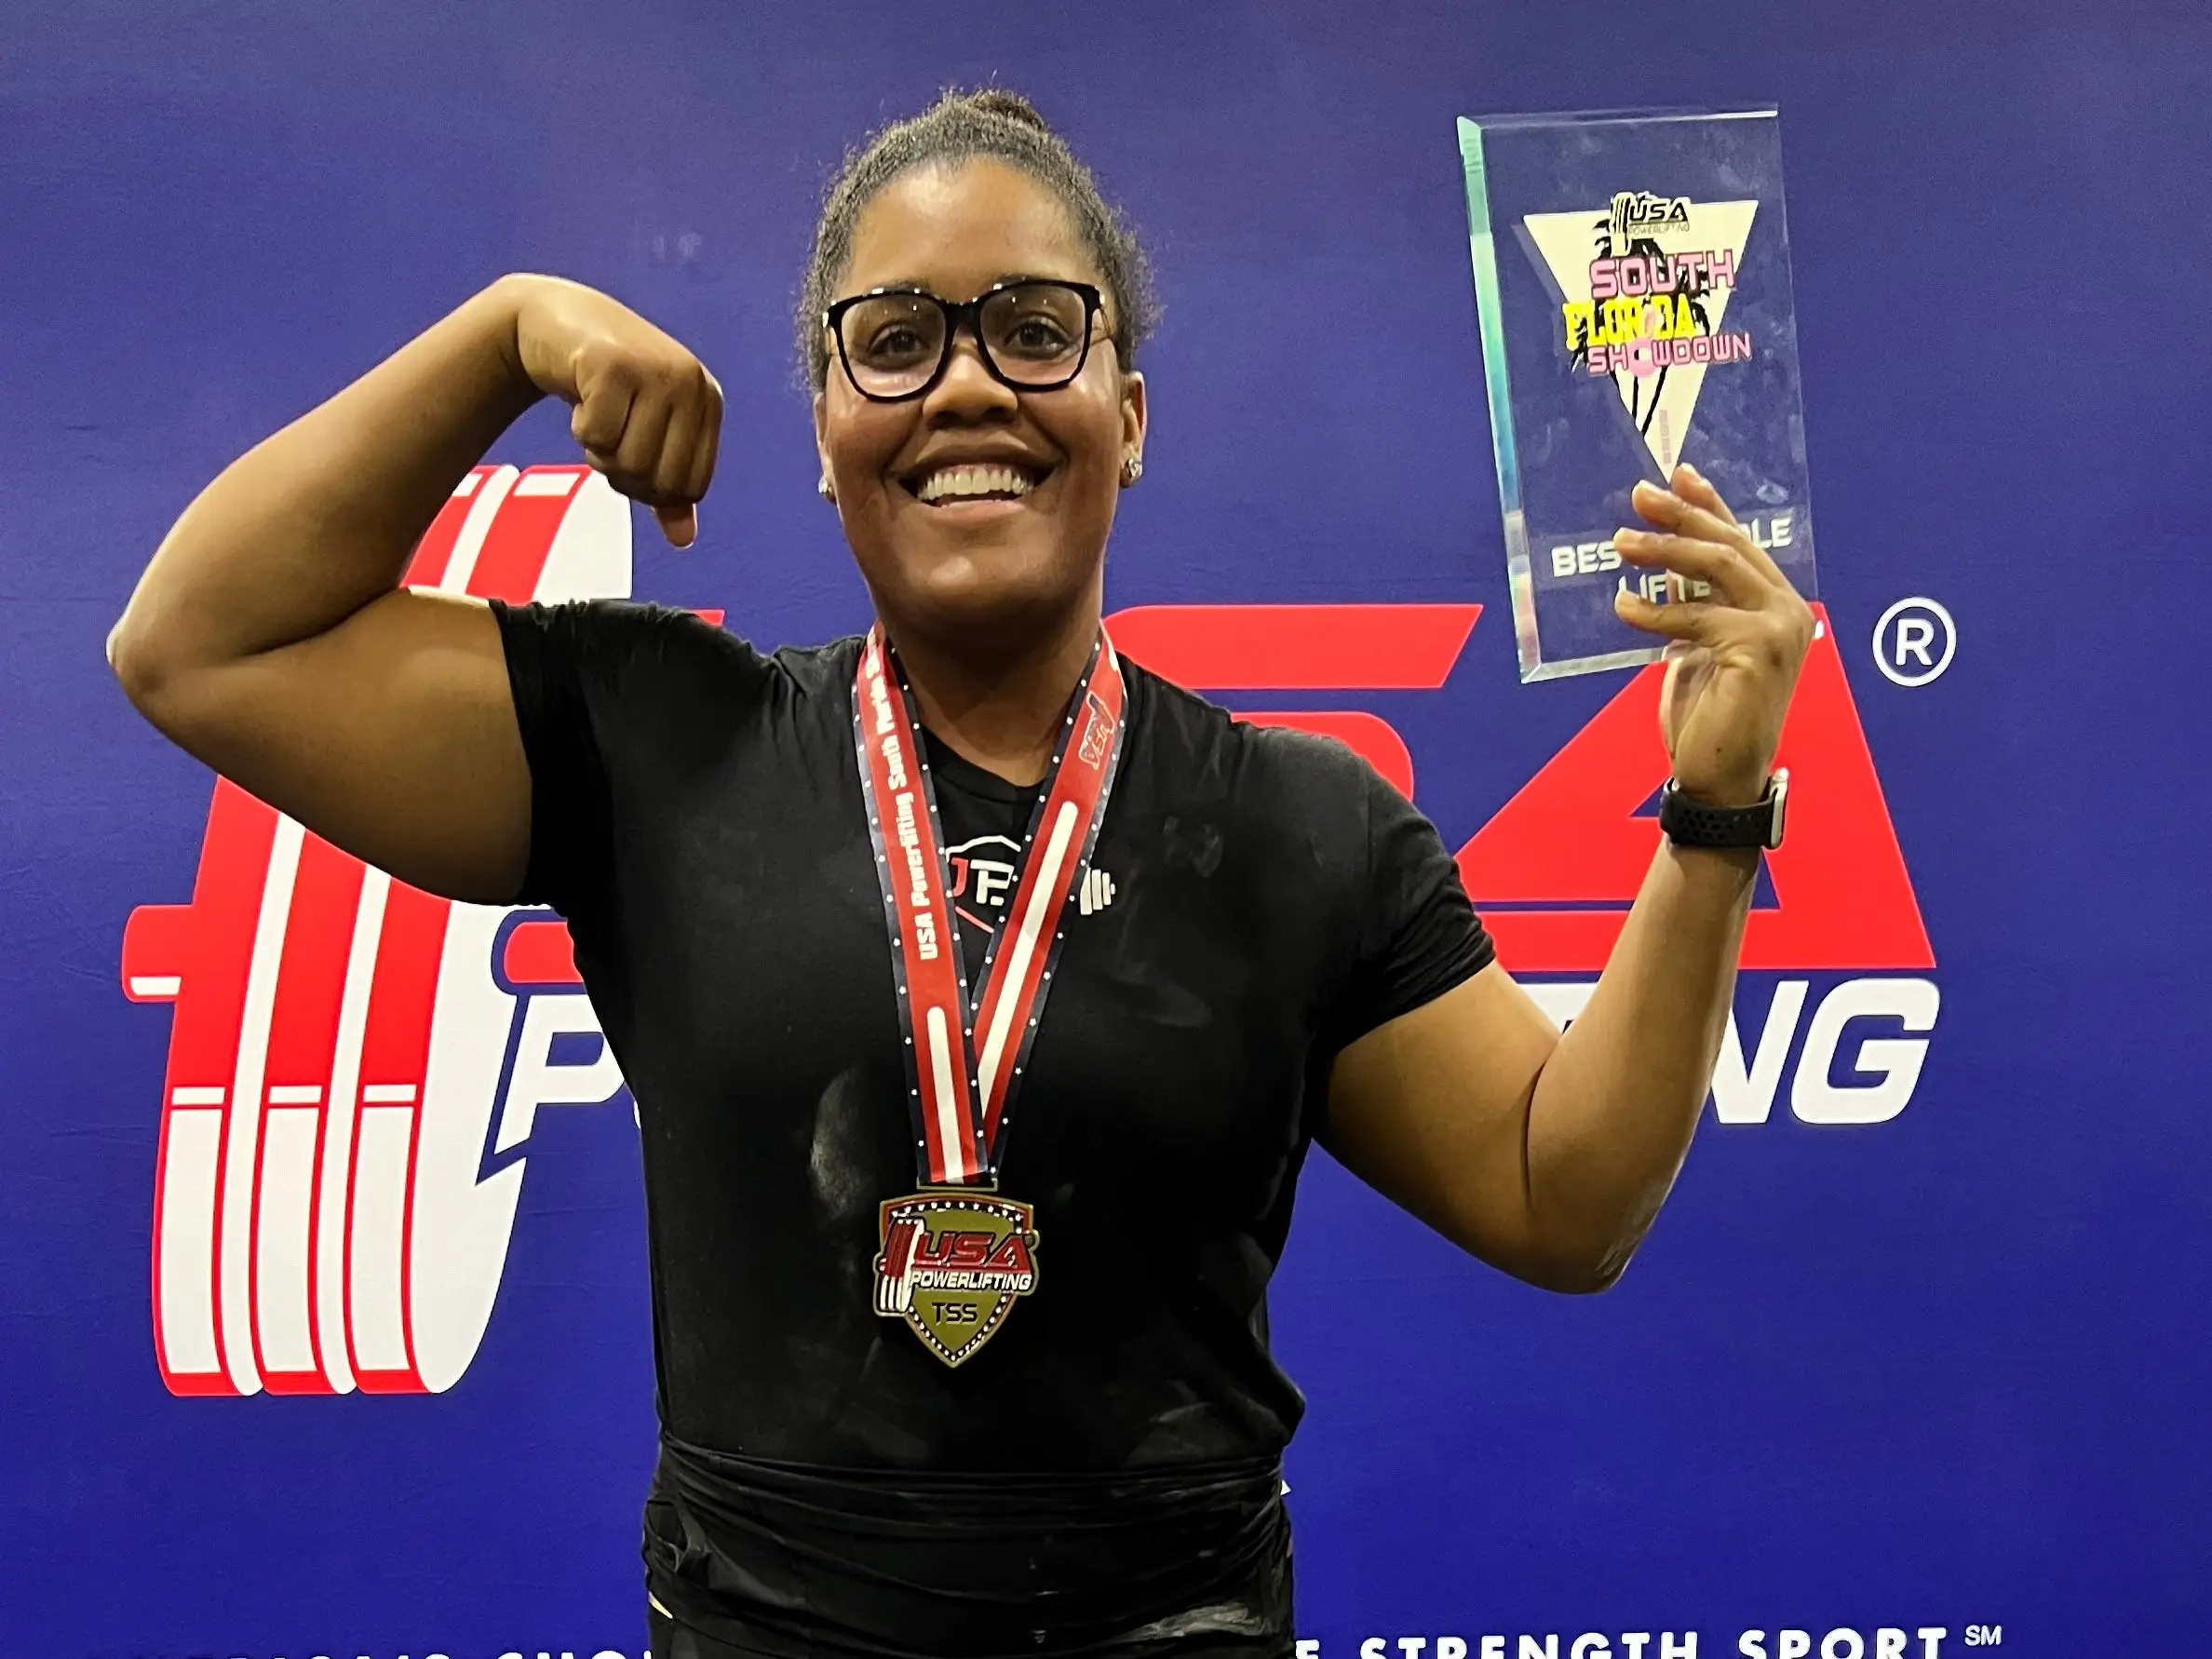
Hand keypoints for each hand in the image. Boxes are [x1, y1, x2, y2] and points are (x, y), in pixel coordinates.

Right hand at [506, 275, 721, 546]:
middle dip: (624, 476)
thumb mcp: (647, 429)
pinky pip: (597, 436)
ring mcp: (653, 369)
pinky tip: (581, 398)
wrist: (554, 320)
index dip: (653, 490)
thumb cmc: (608, 382)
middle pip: (661, 481)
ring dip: (599, 453)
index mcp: (707, 401)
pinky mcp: (613, 364)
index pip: (693, 487)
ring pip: (629, 462)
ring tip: (596, 417)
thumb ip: (667, 482)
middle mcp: (689, 382)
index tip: (631, 457)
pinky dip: (581, 430)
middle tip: (607, 440)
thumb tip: (683, 539)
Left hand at [1612, 465, 1814, 806]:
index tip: (1677, 475)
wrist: (1721, 778)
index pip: (1741, 544)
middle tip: (1639, 496)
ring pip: (1716, 568)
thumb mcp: (1697, 651)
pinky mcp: (1757, 649)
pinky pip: (1694, 615)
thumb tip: (1661, 570)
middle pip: (1729, 546)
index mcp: (1776, 607)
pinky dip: (1653, 610)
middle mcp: (1787, 611)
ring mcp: (1779, 629)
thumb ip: (1695, 609)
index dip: (1709, 506)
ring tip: (1621, 543)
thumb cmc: (1708, 719)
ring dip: (1663, 550)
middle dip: (1682, 516)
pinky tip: (1623, 607)